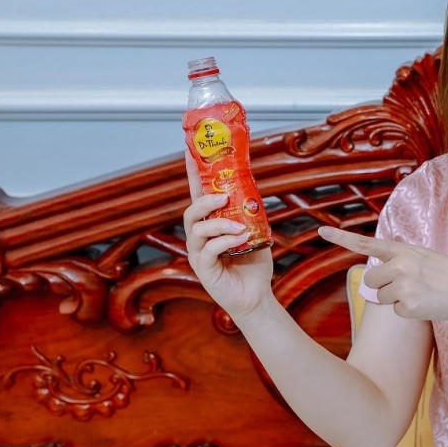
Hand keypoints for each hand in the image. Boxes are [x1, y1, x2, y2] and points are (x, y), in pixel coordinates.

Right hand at [183, 150, 273, 318]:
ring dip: (219, 223)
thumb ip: (251, 212)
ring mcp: (198, 253)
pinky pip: (207, 250)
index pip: (198, 195)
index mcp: (210, 223)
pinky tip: (239, 240)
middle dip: (204, 201)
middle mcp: (199, 237)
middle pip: (190, 211)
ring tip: (239, 226)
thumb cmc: (253, 263)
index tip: (190, 152)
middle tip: (223, 197)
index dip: (193, 174)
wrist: (257, 294)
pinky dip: (224, 242)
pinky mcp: (203, 269)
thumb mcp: (256, 231)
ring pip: (197, 230)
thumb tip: (254, 190)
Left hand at [318, 226, 447, 321]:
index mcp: (403, 250)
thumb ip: (399, 261)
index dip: (341, 238)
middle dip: (383, 286)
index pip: (366, 244)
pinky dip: (408, 311)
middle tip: (408, 285)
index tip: (321, 232)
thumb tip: (373, 282)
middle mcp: (399, 265)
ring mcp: (403, 286)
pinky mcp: (408, 306)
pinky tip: (426, 303)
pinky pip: (395, 311)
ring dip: (396, 299)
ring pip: (381, 298)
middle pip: (370, 281)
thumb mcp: (423, 257)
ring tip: (421, 293)